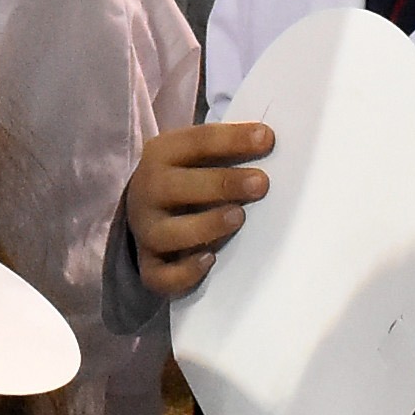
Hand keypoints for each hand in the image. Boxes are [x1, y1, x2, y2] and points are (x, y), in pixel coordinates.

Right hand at [125, 119, 276, 298]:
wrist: (144, 208)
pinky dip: (184, 272)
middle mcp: (147, 191)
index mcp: (161, 154)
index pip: (196, 142)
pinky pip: (160, 275)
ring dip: (206, 225)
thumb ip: (228, 148)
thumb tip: (269, 141)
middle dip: (221, 184)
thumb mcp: (196, 154)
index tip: (267, 138)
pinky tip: (210, 260)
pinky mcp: (149, 264)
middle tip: (260, 184)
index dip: (232, 139)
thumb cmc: (186, 177)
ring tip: (238, 217)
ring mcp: (146, 230)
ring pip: (167, 234)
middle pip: (176, 187)